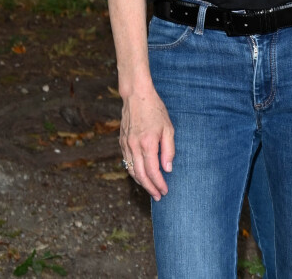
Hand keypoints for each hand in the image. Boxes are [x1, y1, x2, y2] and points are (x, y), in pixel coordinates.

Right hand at [120, 84, 174, 199]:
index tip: (165, 191)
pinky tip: (140, 174)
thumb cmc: (155, 110)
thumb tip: (168, 169)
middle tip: (158, 196)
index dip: (159, 184)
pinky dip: (134, 171)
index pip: (153, 172)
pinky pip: (127, 162)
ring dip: (141, 182)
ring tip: (151, 188)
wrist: (137, 96)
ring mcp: (126, 145)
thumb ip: (169, 149)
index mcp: (148, 144)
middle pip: (141, 175)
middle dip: (150, 188)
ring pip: (132, 170)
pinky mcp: (122, 142)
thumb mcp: (168, 128)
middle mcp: (134, 147)